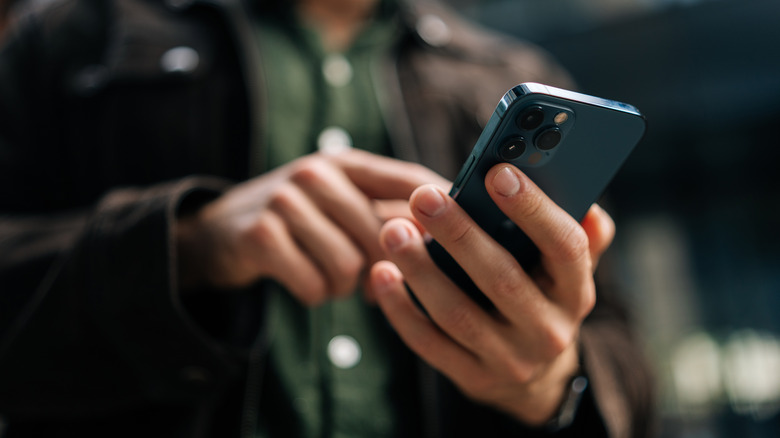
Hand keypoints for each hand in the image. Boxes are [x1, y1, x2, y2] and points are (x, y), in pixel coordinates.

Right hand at [176, 149, 447, 304]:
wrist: (218, 233)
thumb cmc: (298, 223)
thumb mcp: (340, 205)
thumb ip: (387, 215)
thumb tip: (450, 241)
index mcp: (347, 163)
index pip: (411, 180)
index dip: (443, 209)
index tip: (468, 237)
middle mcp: (317, 171)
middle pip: (384, 234)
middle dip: (382, 268)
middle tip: (370, 279)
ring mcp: (286, 199)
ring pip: (350, 265)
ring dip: (344, 286)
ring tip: (331, 277)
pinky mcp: (261, 234)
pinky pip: (315, 284)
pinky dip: (315, 294)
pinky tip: (304, 280)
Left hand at [369, 163, 613, 424]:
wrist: (534, 379)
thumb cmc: (543, 299)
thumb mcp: (567, 271)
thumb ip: (581, 235)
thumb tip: (586, 202)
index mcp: (576, 292)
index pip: (564, 247)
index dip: (533, 209)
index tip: (497, 172)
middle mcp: (549, 330)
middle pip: (502, 278)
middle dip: (459, 234)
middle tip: (424, 196)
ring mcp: (509, 360)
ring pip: (457, 313)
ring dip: (420, 269)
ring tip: (393, 230)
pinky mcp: (472, 378)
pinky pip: (429, 342)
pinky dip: (401, 308)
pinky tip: (382, 273)